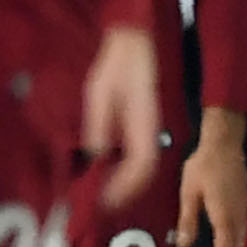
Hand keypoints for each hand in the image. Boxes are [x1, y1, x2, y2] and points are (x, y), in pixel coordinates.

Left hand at [84, 27, 162, 208]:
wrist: (136, 42)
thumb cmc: (118, 62)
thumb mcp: (100, 92)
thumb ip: (99, 126)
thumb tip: (95, 158)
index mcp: (144, 122)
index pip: (142, 164)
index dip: (125, 187)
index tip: (104, 200)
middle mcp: (151, 129)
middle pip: (145, 172)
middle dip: (125, 192)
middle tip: (99, 205)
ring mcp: (149, 127)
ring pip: (143, 166)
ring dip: (125, 183)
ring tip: (101, 194)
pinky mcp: (143, 124)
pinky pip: (138, 154)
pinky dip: (124, 169)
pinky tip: (107, 171)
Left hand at [175, 108, 246, 246]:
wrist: (224, 144)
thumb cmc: (203, 166)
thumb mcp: (189, 193)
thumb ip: (188, 220)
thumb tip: (184, 245)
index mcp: (224, 215)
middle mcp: (238, 215)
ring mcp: (243, 209)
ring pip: (241, 241)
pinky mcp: (243, 203)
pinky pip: (241, 231)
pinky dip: (233, 245)